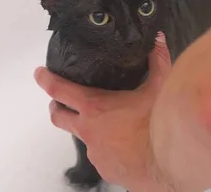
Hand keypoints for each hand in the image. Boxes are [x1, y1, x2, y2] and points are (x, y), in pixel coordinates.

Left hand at [34, 32, 172, 191]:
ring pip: (84, 138)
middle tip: (58, 102)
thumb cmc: (160, 124)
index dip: (46, 79)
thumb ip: (156, 61)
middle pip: (58, 117)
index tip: (39, 73)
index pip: (59, 89)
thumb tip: (157, 40)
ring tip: (111, 125)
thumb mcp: (159, 87)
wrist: (170, 161)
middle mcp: (88, 130)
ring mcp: (95, 152)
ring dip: (91, 130)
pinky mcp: (105, 169)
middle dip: (55, 107)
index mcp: (95, 107)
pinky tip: (126, 145)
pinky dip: (109, 148)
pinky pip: (102, 156)